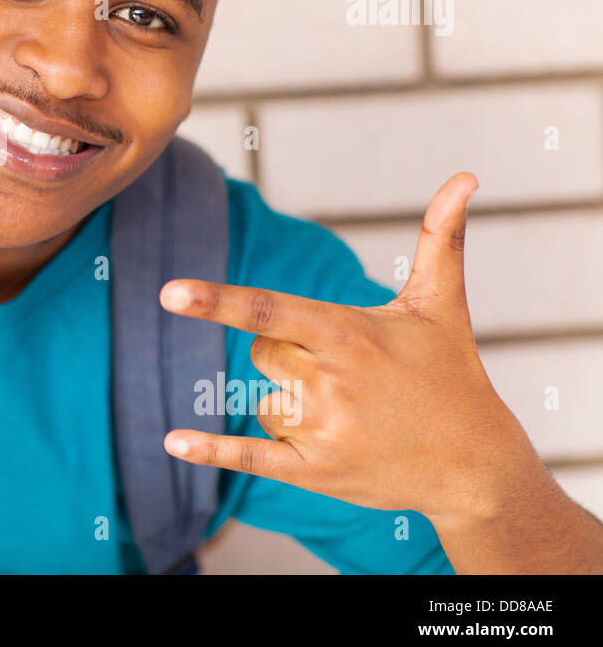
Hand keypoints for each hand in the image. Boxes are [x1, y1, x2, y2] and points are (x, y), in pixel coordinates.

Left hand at [158, 172, 539, 525]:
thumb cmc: (452, 374)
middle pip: (259, 352)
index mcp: (348, 334)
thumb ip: (439, 239)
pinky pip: (248, 455)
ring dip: (289, 402)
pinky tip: (173, 442)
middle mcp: (330, 381)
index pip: (268, 310)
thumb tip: (466, 175)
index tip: (170, 292)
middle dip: (286, 355)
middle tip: (342, 371)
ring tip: (350, 414)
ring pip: (261, 399)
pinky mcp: (314, 470)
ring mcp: (321, 429)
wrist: (476, 466)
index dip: (216, 300)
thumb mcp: (441, 306)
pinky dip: (210, 449)